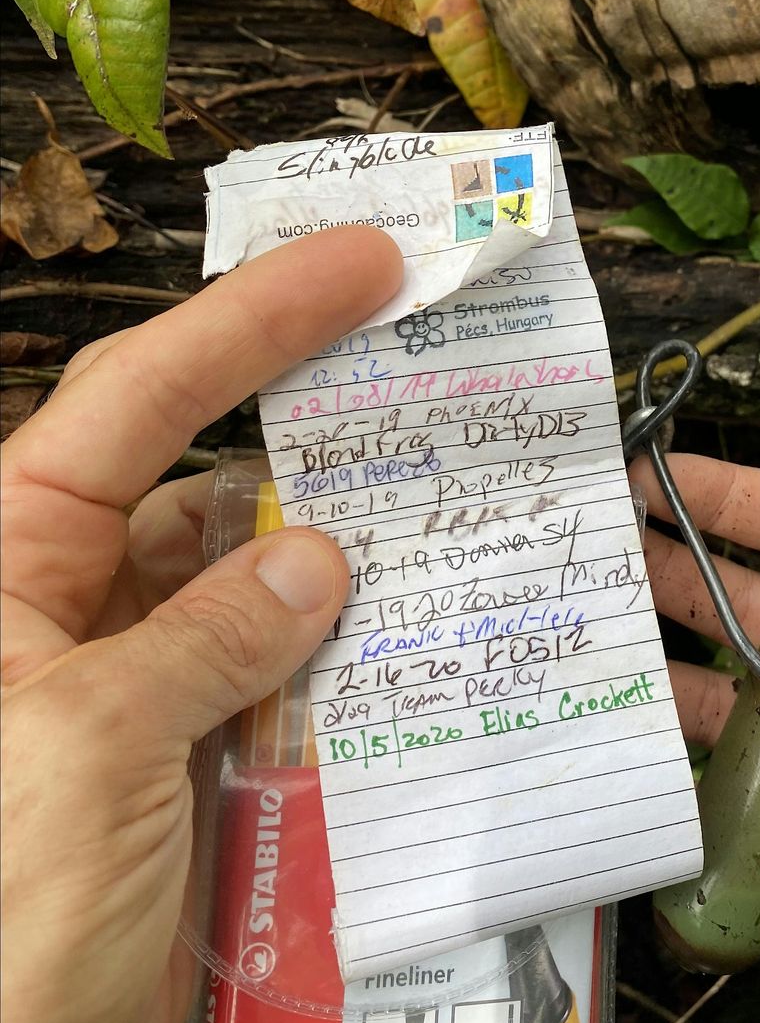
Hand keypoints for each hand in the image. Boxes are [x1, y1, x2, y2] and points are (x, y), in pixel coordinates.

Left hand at [0, 227, 403, 1022]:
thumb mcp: (87, 753)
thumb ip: (208, 636)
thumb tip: (314, 556)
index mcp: (7, 563)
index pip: (137, 397)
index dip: (252, 317)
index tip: (360, 260)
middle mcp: (69, 606)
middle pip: (207, 472)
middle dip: (316, 427)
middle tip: (435, 372)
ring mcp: (135, 684)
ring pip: (256, 581)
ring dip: (345, 560)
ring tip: (452, 517)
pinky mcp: (185, 762)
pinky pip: (278, 679)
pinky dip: (344, 662)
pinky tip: (416, 641)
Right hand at [633, 387, 759, 970]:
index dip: (722, 498)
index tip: (654, 474)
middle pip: (738, 606)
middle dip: (665, 574)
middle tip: (592, 549)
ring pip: (727, 697)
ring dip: (661, 670)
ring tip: (591, 644)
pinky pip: (746, 800)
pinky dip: (691, 782)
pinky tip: (637, 758)